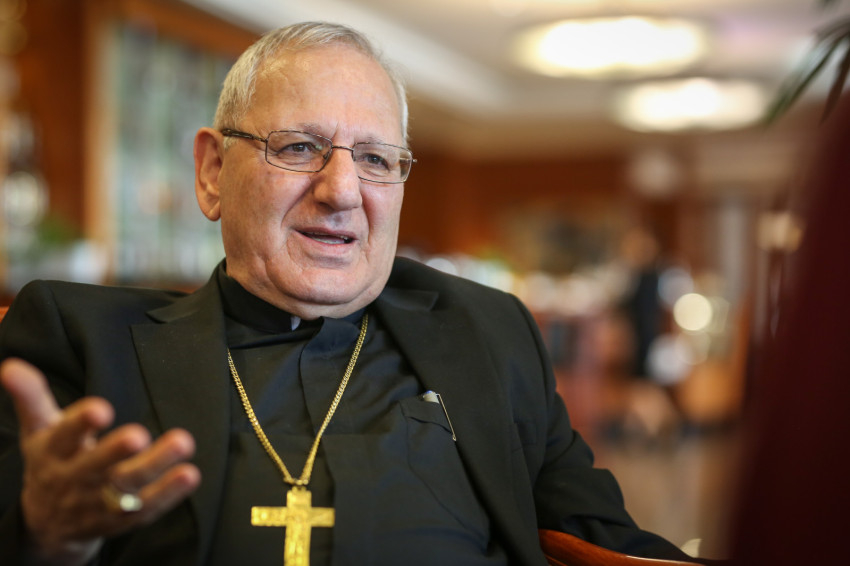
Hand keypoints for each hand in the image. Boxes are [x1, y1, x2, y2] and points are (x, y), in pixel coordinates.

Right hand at [0, 358, 201, 565]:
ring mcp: (97, 502)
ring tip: (183, 443)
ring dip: (155, 467)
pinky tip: (190, 474)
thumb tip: (11, 366)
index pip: (63, 437)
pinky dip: (168, 494)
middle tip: (139, 434)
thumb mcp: (39, 430)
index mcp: (53, 452)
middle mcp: (74, 479)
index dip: (79, 424)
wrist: (48, 522)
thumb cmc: (52, 461)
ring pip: (125, 488)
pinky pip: (144, 509)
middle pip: (95, 467)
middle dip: (116, 452)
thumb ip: (32, 398)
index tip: (100, 409)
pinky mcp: (119, 520)